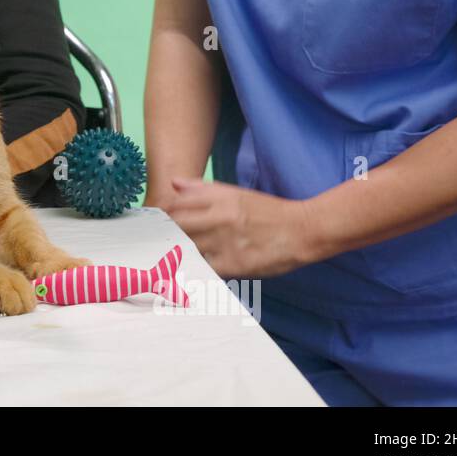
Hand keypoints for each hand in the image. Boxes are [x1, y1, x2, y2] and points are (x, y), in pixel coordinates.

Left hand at [161, 178, 319, 277]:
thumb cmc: (268, 211)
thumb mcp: (236, 193)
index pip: (176, 206)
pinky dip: (195, 270)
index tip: (153, 225)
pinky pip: (204, 269)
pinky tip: (189, 273)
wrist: (303, 230)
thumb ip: (203, 189)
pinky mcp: (234, 264)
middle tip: (154, 245)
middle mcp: (219, 218)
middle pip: (176, 228)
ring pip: (187, 249)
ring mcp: (226, 242)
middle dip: (163, 236)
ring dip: (176, 255)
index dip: (161, 216)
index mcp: (219, 199)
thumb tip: (174, 183)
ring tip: (165, 261)